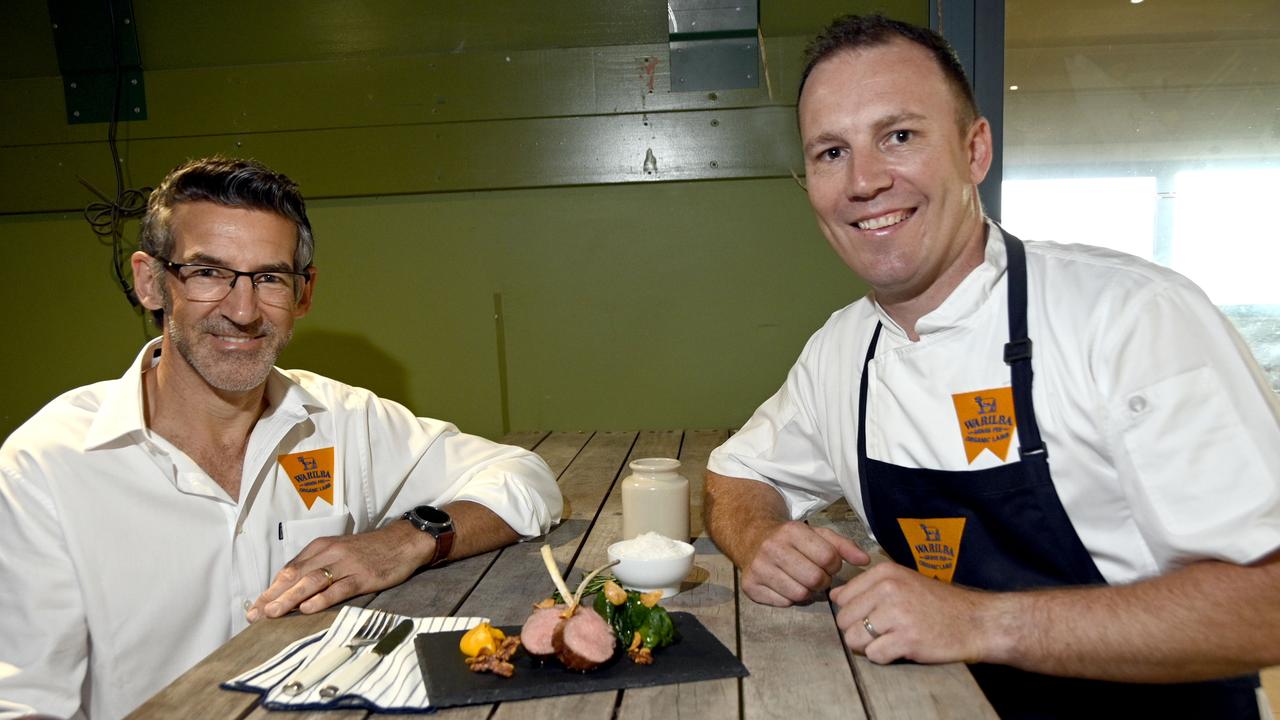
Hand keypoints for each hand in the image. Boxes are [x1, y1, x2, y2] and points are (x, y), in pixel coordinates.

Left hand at [246, 521, 430, 621]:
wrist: (401, 541)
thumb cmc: (367, 550)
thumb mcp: (338, 551)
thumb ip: (316, 566)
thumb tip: (289, 588)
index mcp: (320, 547)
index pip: (289, 569)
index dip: (270, 589)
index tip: (254, 607)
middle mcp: (329, 553)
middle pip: (295, 575)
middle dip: (273, 596)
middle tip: (256, 614)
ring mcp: (346, 564)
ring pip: (312, 582)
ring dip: (290, 598)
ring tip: (274, 613)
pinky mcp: (363, 576)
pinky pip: (339, 588)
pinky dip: (321, 599)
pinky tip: (308, 608)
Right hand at [741, 522, 869, 605]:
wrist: (752, 538)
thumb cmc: (792, 540)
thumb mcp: (818, 535)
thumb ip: (844, 546)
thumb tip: (865, 561)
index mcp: (792, 531)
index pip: (828, 558)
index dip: (834, 565)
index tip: (828, 563)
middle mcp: (772, 547)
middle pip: (814, 579)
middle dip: (822, 581)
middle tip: (816, 575)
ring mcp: (759, 567)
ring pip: (799, 594)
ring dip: (807, 592)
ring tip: (802, 581)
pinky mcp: (750, 585)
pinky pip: (783, 603)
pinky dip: (789, 598)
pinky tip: (787, 586)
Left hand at [830, 562, 1000, 664]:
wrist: (976, 621)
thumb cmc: (939, 603)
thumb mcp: (903, 581)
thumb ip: (869, 587)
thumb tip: (834, 597)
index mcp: (885, 573)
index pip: (841, 597)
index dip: (853, 612)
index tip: (871, 616)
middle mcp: (888, 589)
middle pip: (843, 619)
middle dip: (858, 631)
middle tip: (882, 632)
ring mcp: (897, 614)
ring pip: (854, 639)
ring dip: (869, 645)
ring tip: (891, 640)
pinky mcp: (906, 639)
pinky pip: (874, 655)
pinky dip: (884, 657)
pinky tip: (902, 648)